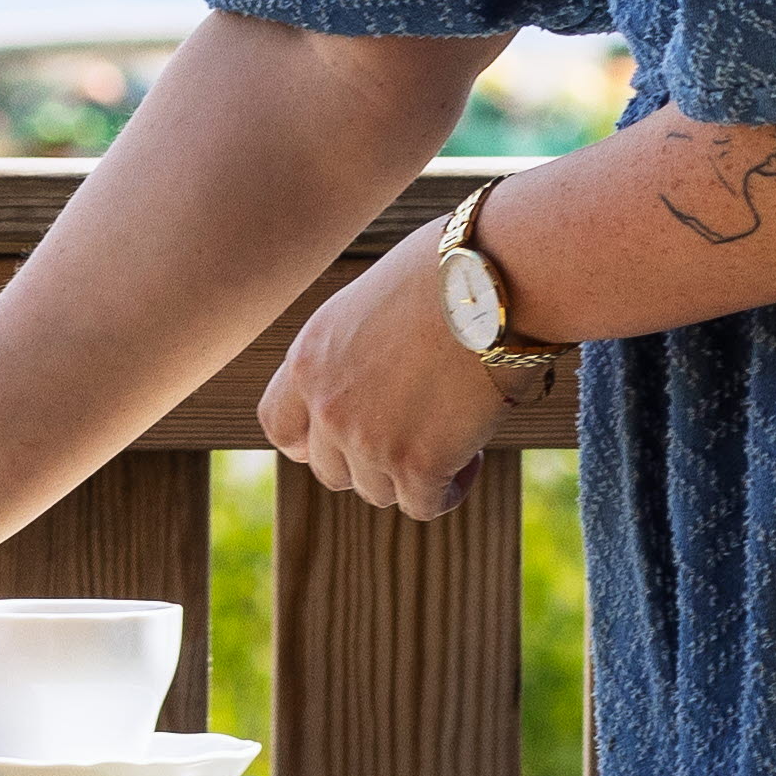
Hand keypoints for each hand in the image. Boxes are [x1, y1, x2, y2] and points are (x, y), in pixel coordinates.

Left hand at [259, 225, 512, 518]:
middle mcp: (327, 404)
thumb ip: (357, 351)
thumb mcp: (376, 303)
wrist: (496, 277)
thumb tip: (379, 381)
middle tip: (416, 432)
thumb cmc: (450, 270)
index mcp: (309, 358)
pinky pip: (423, 505)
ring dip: (412, 473)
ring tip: (453, 432)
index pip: (279, 426)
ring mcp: (368, 439)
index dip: (312, 441)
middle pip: (332, 470)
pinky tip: (474, 456)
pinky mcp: (417, 464)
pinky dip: (449, 489)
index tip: (350, 435)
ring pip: (378, 491)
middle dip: (371, 460)